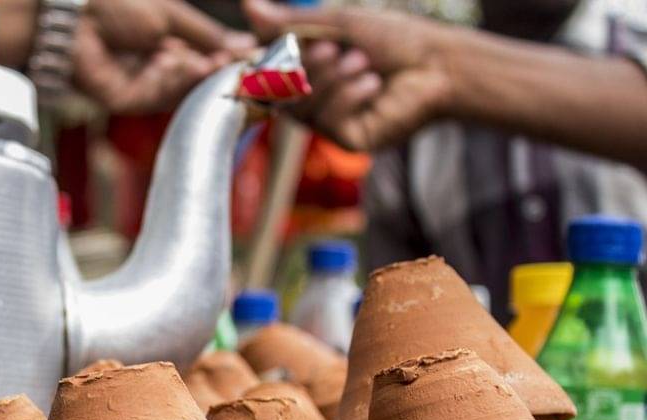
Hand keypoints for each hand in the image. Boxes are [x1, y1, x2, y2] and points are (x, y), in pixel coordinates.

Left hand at [74, 0, 255, 113]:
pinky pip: (157, 98)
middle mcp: (152, 65)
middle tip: (227, 63)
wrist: (75, 17)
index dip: (222, 58)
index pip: (202, 57)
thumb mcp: (172, 14)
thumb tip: (243, 44)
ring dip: (190, 75)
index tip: (246, 56)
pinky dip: (168, 80)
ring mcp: (139, 85)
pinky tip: (169, 63)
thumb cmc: (116, 5)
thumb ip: (206, 34)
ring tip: (194, 58)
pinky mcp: (125, 102)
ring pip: (178, 92)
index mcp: (163, 41)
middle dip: (210, 70)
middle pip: (193, 80)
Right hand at [243, 0, 456, 150]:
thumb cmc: (393, 38)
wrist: (439, 64)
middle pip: (278, 92)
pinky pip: (328, 122)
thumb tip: (247, 5)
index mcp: (304, 70)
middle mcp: (311, 99)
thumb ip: (289, 22)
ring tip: (361, 61)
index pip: (264, 72)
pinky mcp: (347, 140)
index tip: (258, 49)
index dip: (257, 65)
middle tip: (332, 47)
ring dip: (331, 79)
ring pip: (302, 107)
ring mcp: (328, 122)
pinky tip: (372, 84)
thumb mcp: (337, 23)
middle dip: (305, 67)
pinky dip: (347, 97)